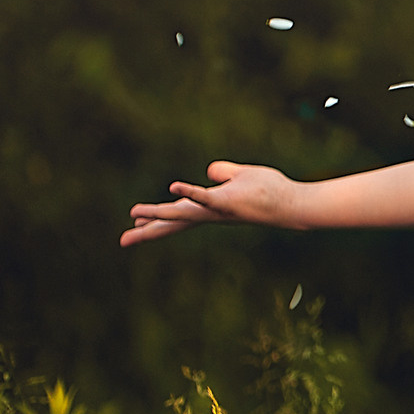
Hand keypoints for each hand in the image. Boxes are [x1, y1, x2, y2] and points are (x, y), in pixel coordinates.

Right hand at [120, 161, 301, 246]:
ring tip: (134, 214)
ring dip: (158, 213)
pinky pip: (206, 196)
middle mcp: (211, 214)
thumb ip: (224, 173)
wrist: (290, 202)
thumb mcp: (240, 178)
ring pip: (183, 213)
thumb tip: (211, 172)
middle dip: (148, 232)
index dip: (156, 221)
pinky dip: (190, 191)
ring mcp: (218, 210)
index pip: (179, 215)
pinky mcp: (228, 202)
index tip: (133, 228)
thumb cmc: (268, 191)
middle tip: (123, 242)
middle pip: (174, 223)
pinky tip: (173, 186)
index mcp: (209, 208)